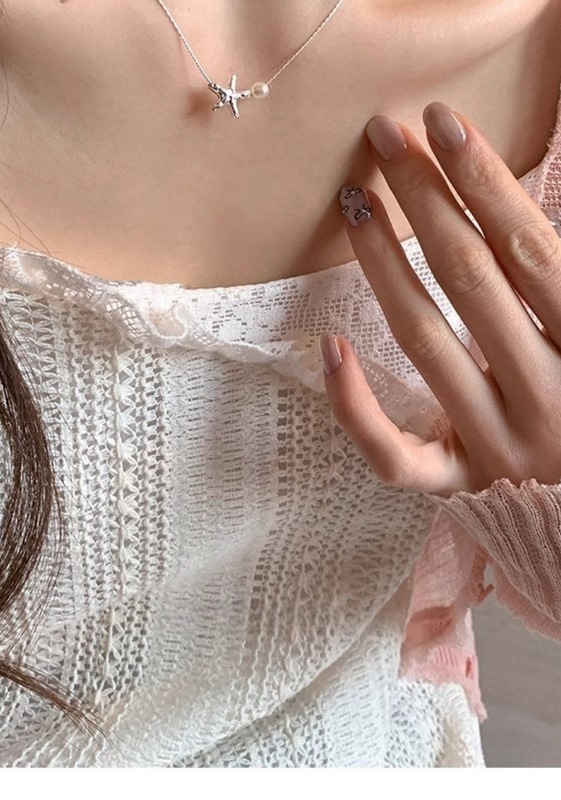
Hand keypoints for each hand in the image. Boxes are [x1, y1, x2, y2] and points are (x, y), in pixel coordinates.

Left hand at [320, 101, 560, 497]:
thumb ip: (558, 282)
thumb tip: (508, 213)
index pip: (530, 251)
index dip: (485, 181)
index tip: (441, 123)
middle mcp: (548, 399)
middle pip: (472, 283)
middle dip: (425, 200)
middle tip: (382, 138)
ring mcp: (497, 447)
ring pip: (425, 346)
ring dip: (384, 266)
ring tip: (354, 202)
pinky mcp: (456, 485)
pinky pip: (395, 454)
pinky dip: (356, 405)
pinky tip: (327, 345)